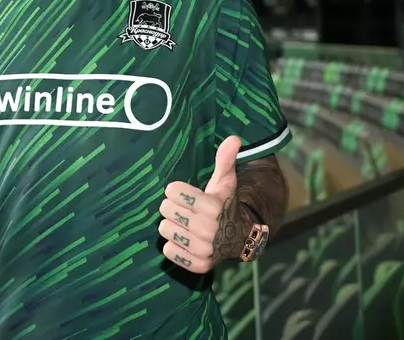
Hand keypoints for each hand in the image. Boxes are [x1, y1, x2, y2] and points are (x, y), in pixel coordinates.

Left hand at [158, 135, 243, 272]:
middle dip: (172, 207)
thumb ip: (225, 160)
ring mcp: (204, 249)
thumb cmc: (225, 205)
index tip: (186, 194)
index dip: (176, 191)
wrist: (240, 238)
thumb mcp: (225, 182)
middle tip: (184, 209)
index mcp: (212, 206)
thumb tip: (234, 138)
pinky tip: (184, 240)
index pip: (172, 191)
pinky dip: (173, 245)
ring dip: (171, 225)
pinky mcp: (199, 265)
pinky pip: (169, 251)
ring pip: (164, 230)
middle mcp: (208, 228)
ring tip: (184, 224)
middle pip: (165, 209)